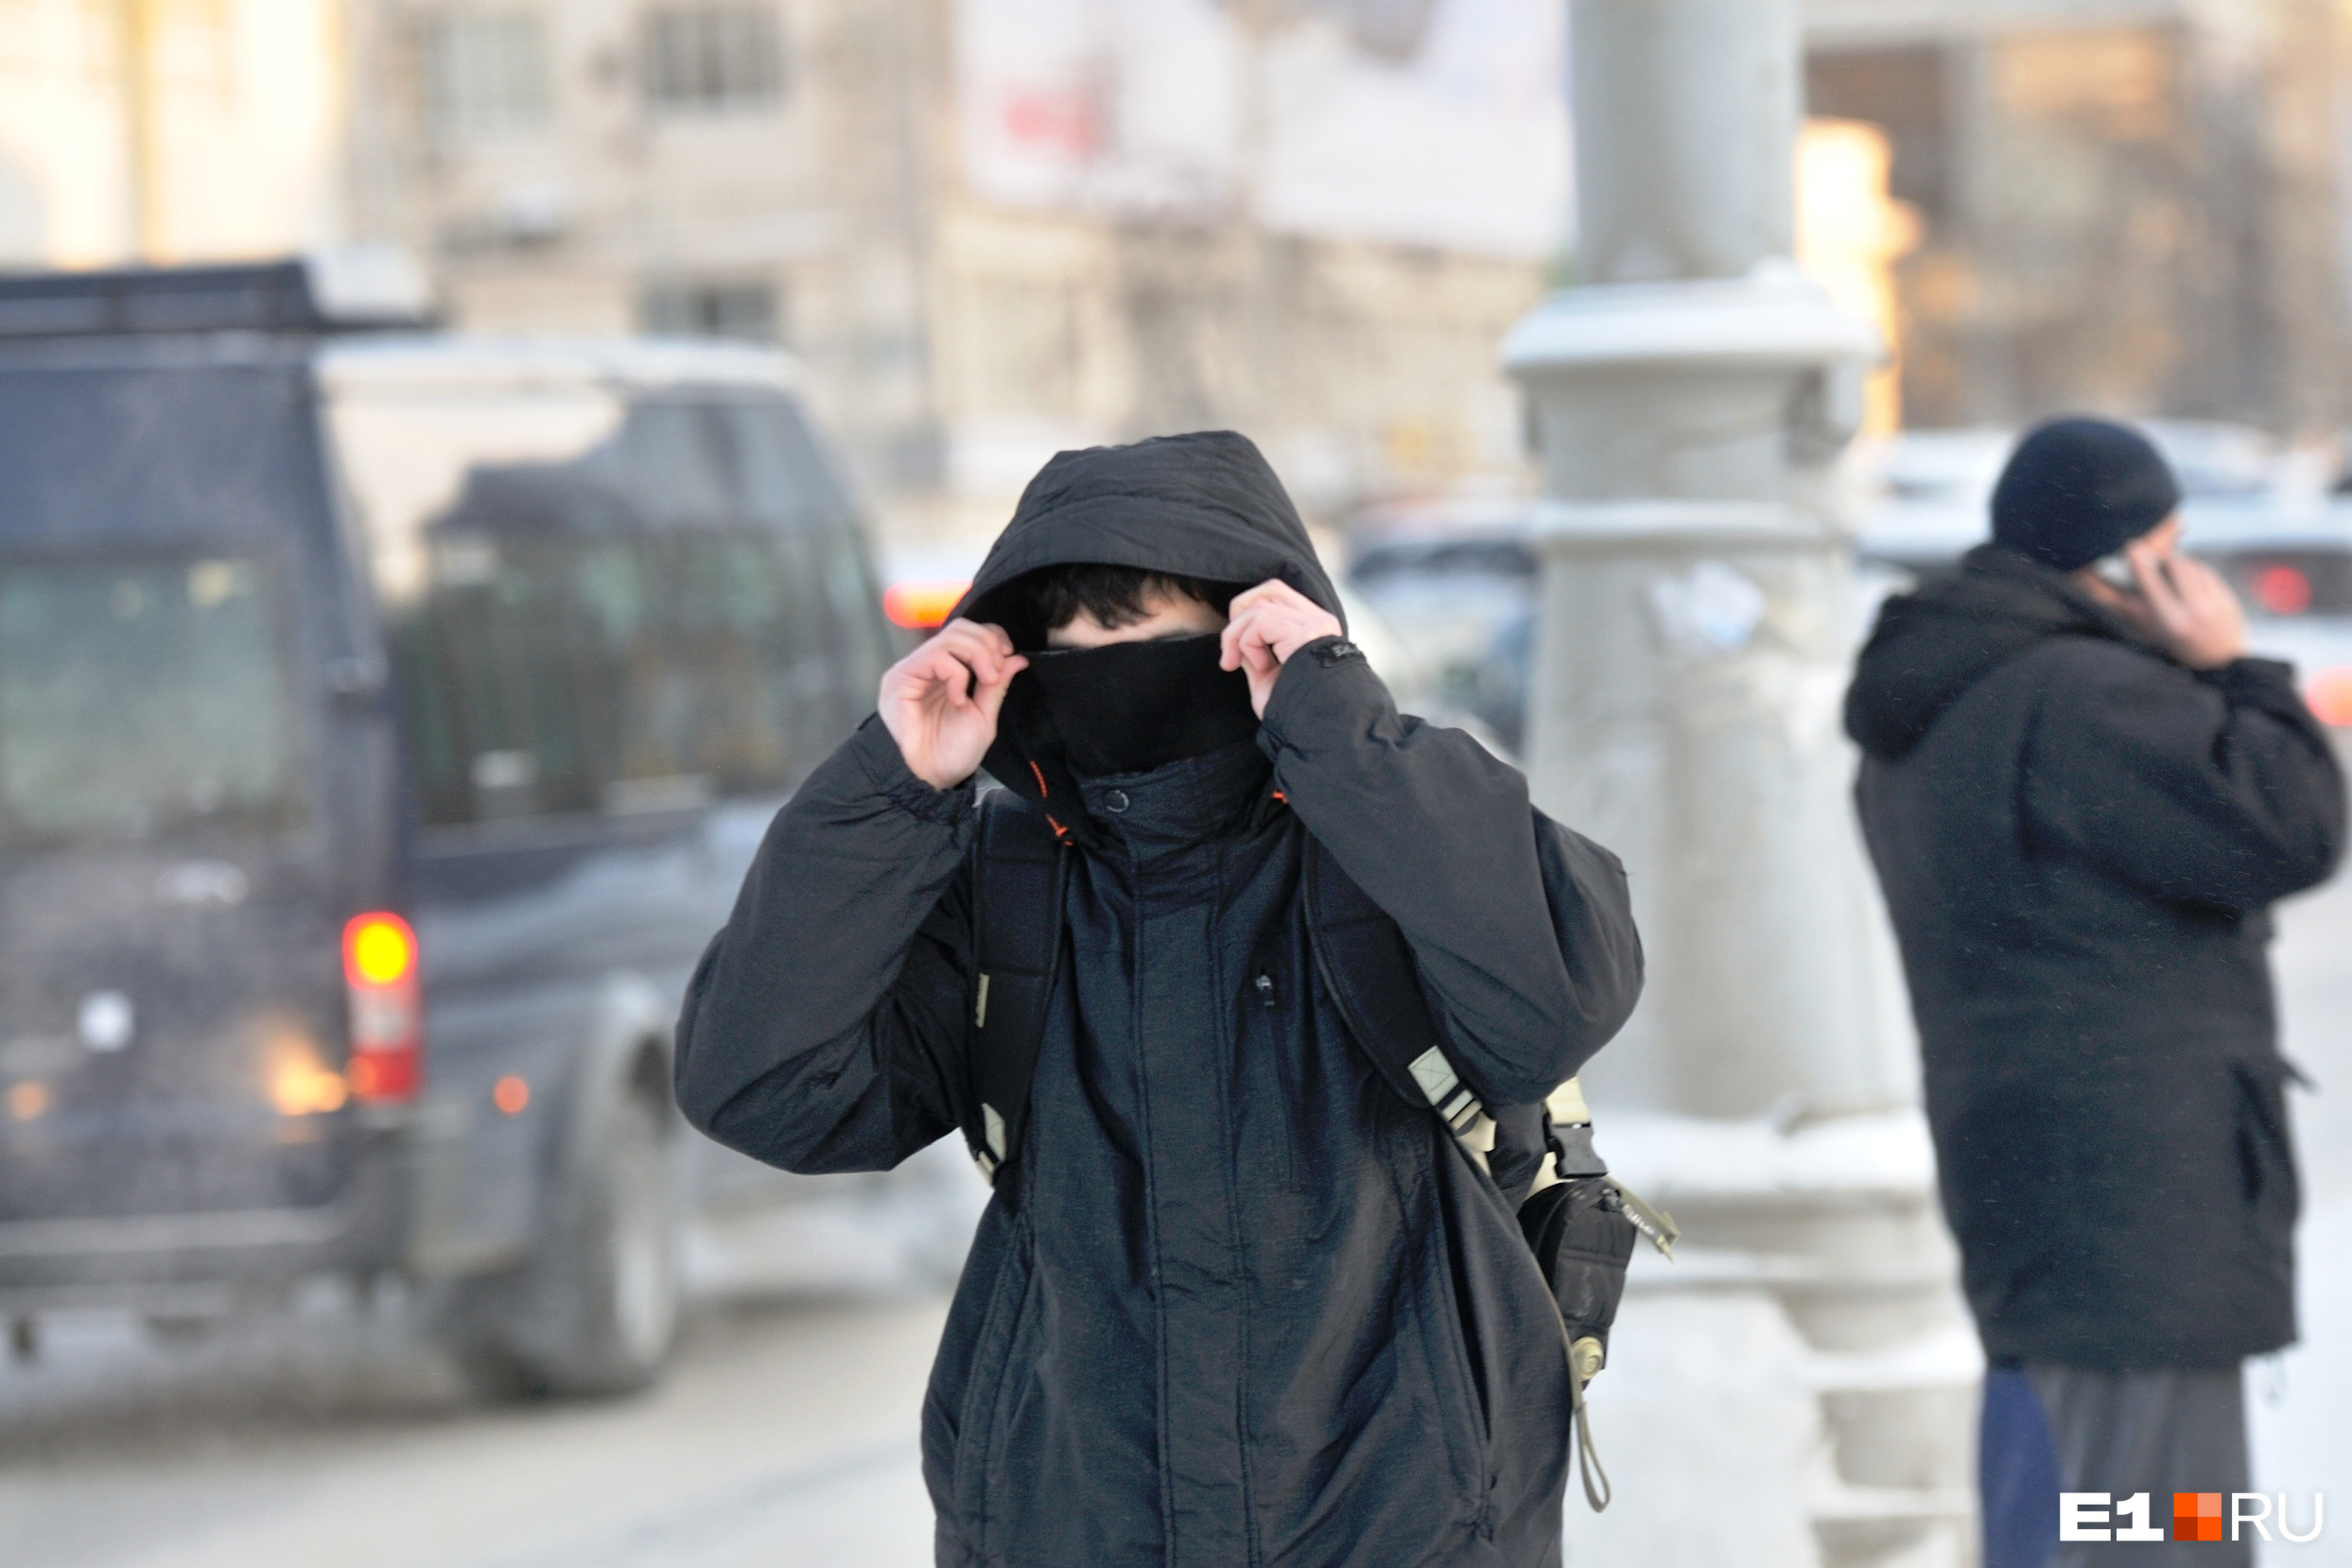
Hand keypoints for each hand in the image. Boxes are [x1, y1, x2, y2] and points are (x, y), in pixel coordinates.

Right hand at [878, 620, 1027, 789]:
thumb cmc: (952, 754)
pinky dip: (956, 674)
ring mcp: (913, 670)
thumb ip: (996, 685)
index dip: (991, 637)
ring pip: (949, 637)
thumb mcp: (983, 716)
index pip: (969, 633)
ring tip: (985, 682)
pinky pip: (935, 656)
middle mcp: (928, 666)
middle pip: (960, 628)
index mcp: (946, 672)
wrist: (930, 779)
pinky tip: (958, 698)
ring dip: (976, 655)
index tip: (1007, 657)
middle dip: (986, 645)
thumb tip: (1016, 659)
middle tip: (995, 674)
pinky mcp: (901, 678)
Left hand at [1219, 579, 1344, 715]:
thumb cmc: (1296, 711)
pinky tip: (1260, 667)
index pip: (1277, 595)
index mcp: (1313, 629)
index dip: (1249, 612)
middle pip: (1268, 591)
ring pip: (1258, 608)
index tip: (1236, 649)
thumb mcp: (1269, 677)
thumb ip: (1255, 654)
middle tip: (1228, 653)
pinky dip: (1248, 644)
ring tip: (1236, 664)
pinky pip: (1260, 623)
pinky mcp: (1304, 632)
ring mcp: (1313, 624)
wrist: (1317, 729)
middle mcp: (1318, 620)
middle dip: (1238, 617)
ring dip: (1236, 637)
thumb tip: (1234, 638)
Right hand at [2121, 541, 2247, 669]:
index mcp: (2171, 621)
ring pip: (2194, 565)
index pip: (2152, 583)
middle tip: (2158, 562)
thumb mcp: (2147, 629)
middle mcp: (2195, 610)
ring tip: (2175, 577)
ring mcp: (2215, 602)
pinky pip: (2207, 571)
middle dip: (2166, 559)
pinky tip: (2192, 585)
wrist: (2218, 658)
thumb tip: (2091, 581)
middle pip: (2177, 564)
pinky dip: (2196, 571)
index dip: (2140, 562)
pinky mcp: (2227, 596)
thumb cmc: (2174, 644)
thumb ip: (2124, 604)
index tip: (2132, 547)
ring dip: (2181, 564)